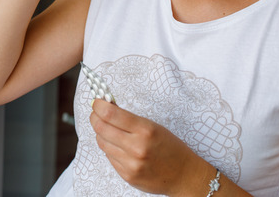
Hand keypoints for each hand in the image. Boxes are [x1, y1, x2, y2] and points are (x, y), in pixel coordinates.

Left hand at [89, 99, 209, 195]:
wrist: (184, 175)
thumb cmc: (171, 148)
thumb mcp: (154, 127)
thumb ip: (130, 120)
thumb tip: (107, 108)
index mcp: (145, 130)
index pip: (110, 114)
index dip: (98, 106)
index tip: (96, 102)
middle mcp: (136, 147)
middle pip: (101, 128)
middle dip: (95, 118)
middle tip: (95, 114)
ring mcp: (131, 164)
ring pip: (102, 143)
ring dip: (101, 134)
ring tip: (107, 129)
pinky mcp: (127, 176)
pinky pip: (109, 157)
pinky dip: (110, 149)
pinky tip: (118, 146)